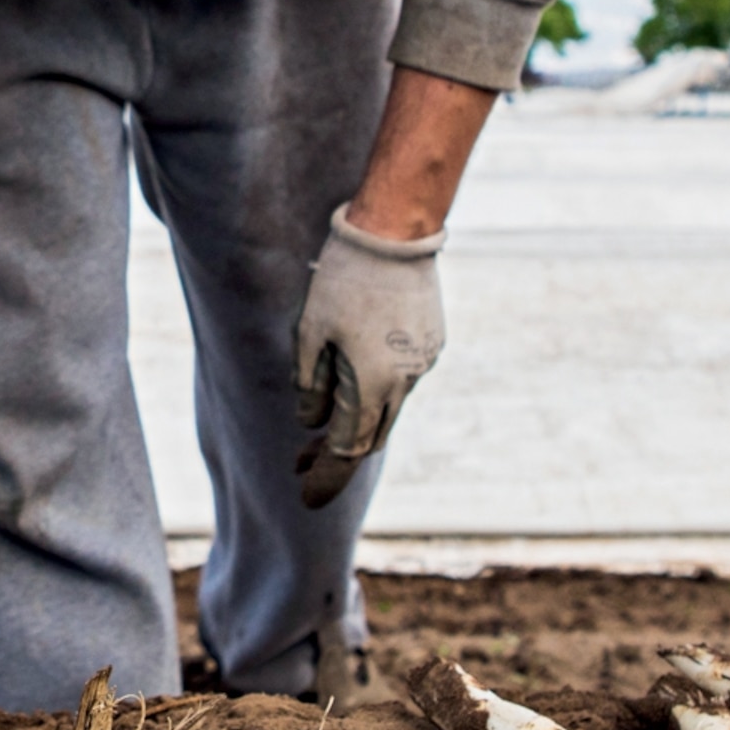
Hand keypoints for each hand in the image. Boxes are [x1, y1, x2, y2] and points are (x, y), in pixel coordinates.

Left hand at [291, 205, 445, 508]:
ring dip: (357, 420)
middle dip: (334, 454)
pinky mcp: (432, 342)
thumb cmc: (345, 278)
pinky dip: (375, 390)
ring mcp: (423, 362)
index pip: (346, 450)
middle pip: (370, 436)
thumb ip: (309, 383)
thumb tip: (310, 421)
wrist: (397, 231)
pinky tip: (352, 375)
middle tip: (298, 461)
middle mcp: (404, 382)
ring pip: (387, 409)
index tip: (304, 498)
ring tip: (320, 421)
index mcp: (372, 384)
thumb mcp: (311, 331)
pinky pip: (400, 379)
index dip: (324, 476)